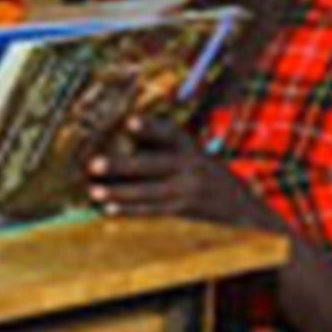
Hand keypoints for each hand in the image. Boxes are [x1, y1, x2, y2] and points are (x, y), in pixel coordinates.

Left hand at [86, 117, 269, 229]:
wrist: (237, 202)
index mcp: (188, 145)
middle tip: (94, 164)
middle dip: (122, 165)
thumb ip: (155, 145)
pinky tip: (109, 208)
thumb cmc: (196, 168)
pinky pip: (153, 210)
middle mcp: (190, 165)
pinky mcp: (183, 209)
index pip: (168, 133)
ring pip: (150, 192)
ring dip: (120, 192)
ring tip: (94, 191)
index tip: (130, 121)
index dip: (150, 127)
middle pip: (153, 165)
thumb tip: (113, 139)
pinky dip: (130, 210)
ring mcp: (187, 189)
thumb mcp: (185, 150)